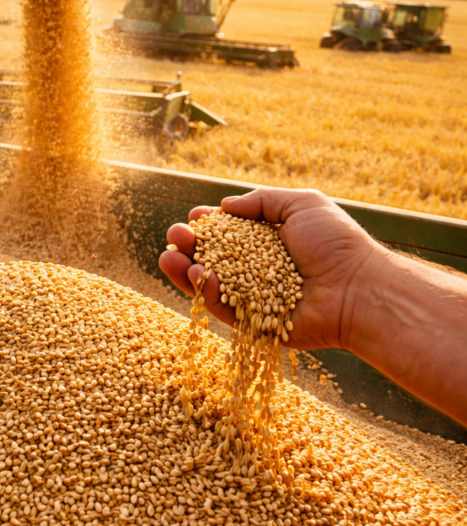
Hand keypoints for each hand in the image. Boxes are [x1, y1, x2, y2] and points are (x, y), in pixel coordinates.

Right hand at [159, 187, 382, 349]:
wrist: (358, 287)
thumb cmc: (336, 243)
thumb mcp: (301, 204)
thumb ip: (262, 201)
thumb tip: (225, 205)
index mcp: (270, 241)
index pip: (231, 233)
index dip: (209, 225)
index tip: (194, 217)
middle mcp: (260, 270)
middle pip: (215, 258)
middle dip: (191, 245)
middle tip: (176, 234)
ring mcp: (256, 298)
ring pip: (212, 284)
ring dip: (186, 270)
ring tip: (169, 256)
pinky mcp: (255, 324)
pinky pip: (224, 308)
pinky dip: (207, 292)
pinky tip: (198, 274)